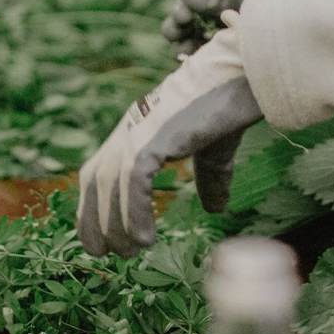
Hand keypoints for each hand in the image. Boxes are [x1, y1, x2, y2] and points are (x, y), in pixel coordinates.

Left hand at [77, 24, 260, 256]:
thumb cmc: (227, 107)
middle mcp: (129, 130)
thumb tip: (215, 208)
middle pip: (94, 180)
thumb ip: (208, 178)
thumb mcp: (214, 151)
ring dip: (114, 224)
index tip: (100, 238)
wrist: (241, 77)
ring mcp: (139, 131)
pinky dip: (134, 212)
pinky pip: (134, 180)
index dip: (93, 205)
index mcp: (135, 130)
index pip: (97, 171)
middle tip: (108, 255)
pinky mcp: (155, 136)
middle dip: (94, 220)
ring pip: (110, 184)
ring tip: (129, 253)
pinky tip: (144, 239)